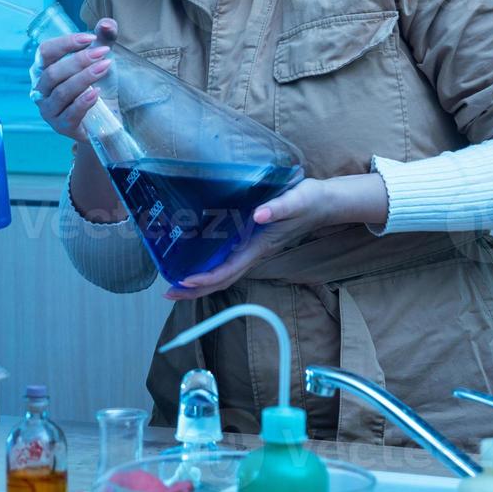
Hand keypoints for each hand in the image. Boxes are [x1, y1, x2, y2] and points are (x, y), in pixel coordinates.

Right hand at [30, 17, 117, 142]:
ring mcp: (50, 110)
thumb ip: (104, 39)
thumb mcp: (100, 60)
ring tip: (104, 68)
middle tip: (103, 53)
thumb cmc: (97, 87)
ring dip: (84, 78)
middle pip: (53, 72)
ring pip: (62, 92)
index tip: (91, 37)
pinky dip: (83, 102)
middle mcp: (41, 90)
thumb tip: (108, 24)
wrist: (105, 121)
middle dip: (78, 60)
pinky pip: (70, 114)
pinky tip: (96, 93)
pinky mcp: (62, 127)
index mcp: (44, 70)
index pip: (45, 52)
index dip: (65, 43)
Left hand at [164, 174, 389, 299]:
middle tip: (166, 293)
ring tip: (174, 285)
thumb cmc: (310, 200)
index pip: (229, 269)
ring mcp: (253, 250)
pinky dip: (209, 267)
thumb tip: (258, 214)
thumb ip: (279, 207)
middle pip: (222, 279)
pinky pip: (228, 261)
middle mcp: (254, 253)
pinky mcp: (253, 242)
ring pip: (223, 273)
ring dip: (199, 282)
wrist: (326, 203)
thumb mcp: (297, 199)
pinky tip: (194, 262)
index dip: (206, 279)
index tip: (185, 282)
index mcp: (260, 246)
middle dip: (194, 290)